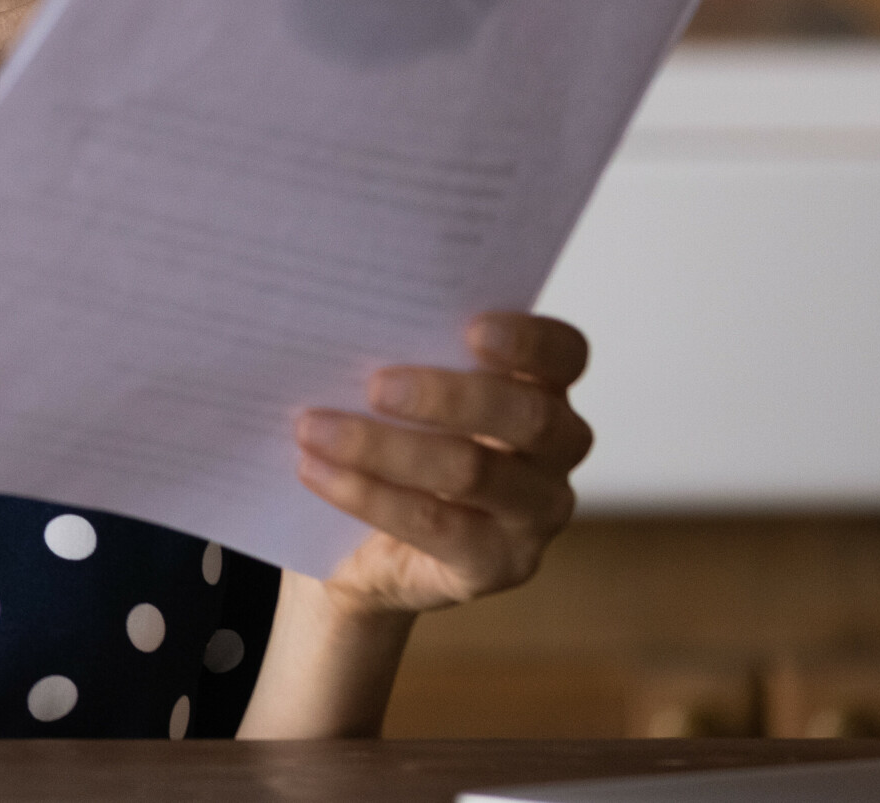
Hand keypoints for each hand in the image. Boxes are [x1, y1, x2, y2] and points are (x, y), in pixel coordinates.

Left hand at [295, 312, 591, 619]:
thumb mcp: (405, 385)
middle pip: (529, 418)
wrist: (362, 538)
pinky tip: (315, 470)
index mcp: (543, 386)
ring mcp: (536, 515)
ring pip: (473, 472)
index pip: (565, 353)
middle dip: (449, 396)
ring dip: (383, 446)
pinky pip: (433, 524)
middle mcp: (556, 451)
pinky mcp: (497, 564)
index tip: (472, 327)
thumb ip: (403, 349)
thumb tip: (340, 315)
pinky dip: (366, 494)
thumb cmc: (388, 427)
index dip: (529, 339)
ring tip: (314, 428)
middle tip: (374, 385)